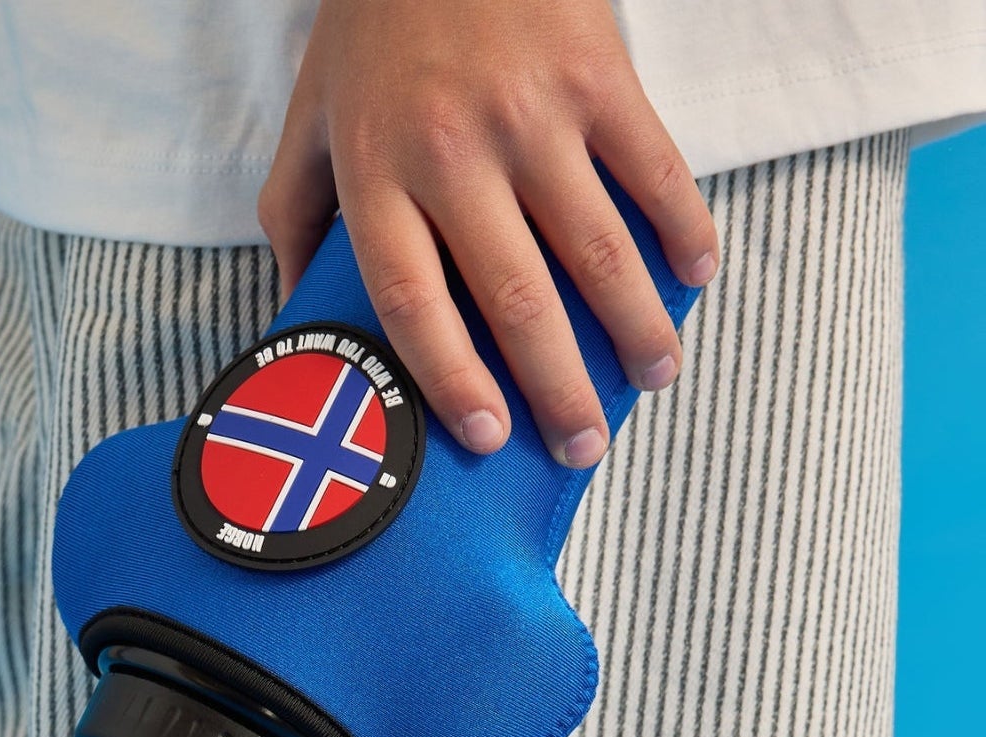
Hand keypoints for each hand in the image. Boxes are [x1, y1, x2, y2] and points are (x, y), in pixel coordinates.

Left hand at [258, 0, 718, 464]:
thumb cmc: (367, 37)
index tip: (489, 436)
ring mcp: (532, 114)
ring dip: (638, 328)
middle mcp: (452, 153)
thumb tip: (291, 321)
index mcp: (376, 175)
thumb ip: (293, 225)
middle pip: (516, 300)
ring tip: (657, 378)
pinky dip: (683, 229)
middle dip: (559, 391)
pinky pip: (654, 169)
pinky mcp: (598, 73)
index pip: (415, 306)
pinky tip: (694, 276)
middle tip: (584, 447)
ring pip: (598, 250)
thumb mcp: (307, 126)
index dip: (453, 382)